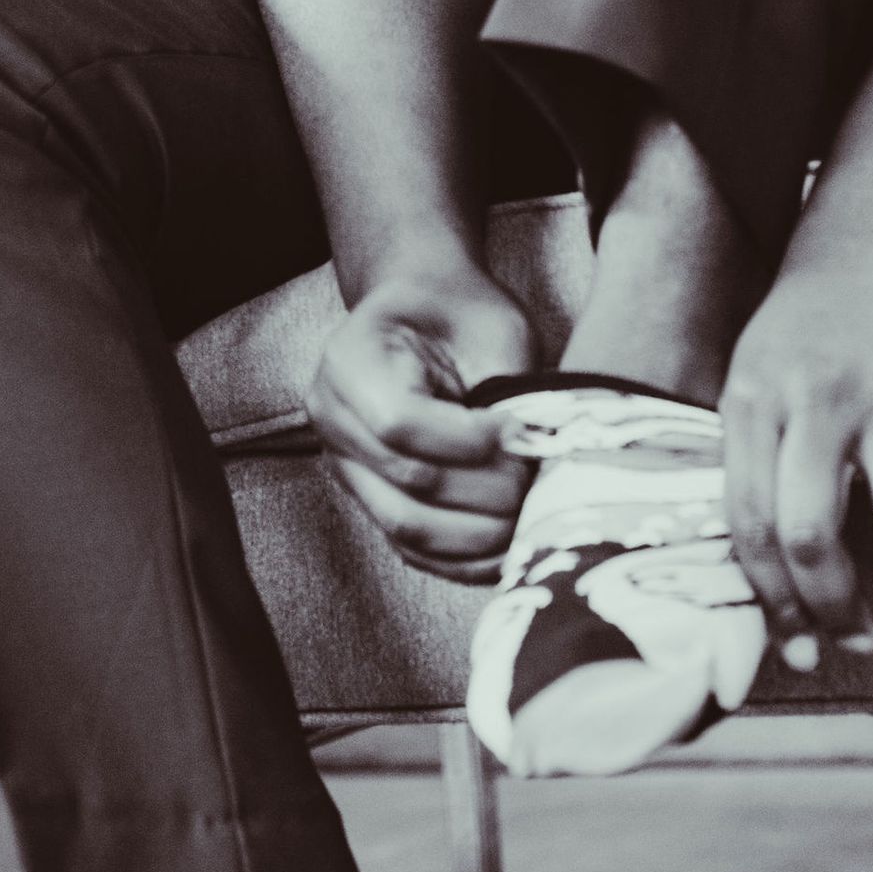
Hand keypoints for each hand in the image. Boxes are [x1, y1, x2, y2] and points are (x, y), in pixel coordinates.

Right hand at [308, 266, 536, 582]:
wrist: (425, 312)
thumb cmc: (461, 312)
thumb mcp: (488, 326)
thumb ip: (505, 387)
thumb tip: (539, 455)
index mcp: (350, 360)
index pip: (401, 422)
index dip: (470, 440)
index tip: (523, 431)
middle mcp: (333, 418)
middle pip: (405, 483)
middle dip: (484, 492)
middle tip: (538, 480)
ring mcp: (346, 466)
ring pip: (406, 527)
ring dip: (478, 534)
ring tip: (531, 516)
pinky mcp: (370, 499)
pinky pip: (411, 549)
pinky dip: (463, 559)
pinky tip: (509, 549)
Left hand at [721, 255, 872, 658]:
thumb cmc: (803, 338)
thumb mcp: (750, 383)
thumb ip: (749, 468)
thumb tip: (764, 590)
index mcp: (755, 401)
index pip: (752, 526)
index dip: (775, 602)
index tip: (798, 647)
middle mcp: (821, 398)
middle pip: (815, 534)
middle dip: (836, 612)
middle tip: (856, 643)